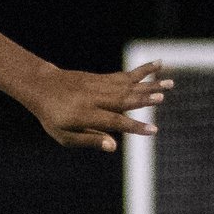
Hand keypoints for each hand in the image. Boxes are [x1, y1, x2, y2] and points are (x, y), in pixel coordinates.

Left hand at [24, 61, 170, 150]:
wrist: (42, 87)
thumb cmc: (53, 117)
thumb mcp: (65, 135)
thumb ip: (90, 140)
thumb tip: (113, 147)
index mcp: (85, 115)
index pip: (113, 121)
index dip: (133, 126)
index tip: (153, 130)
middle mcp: (94, 98)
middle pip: (123, 98)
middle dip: (144, 99)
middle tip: (164, 98)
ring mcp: (99, 85)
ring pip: (128, 85)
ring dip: (150, 84)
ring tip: (171, 83)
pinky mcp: (102, 77)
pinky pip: (125, 74)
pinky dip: (142, 71)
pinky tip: (158, 66)